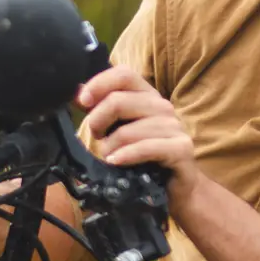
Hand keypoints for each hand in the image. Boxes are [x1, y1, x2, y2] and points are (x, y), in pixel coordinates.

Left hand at [76, 66, 200, 206]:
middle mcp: (162, 106)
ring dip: (110, 147)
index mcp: (147, 95)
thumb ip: (101, 109)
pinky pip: (146, 148)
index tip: (82, 102)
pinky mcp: (181, 148)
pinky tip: (117, 162)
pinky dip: (126, 156)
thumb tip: (79, 92)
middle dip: (98, 121)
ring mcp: (174, 126)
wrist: (175, 185)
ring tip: (109, 157)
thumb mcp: (119, 129)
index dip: (99, 84)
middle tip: (97, 137)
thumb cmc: (144, 155)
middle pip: (118, 101)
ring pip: (128, 130)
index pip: (123, 74)